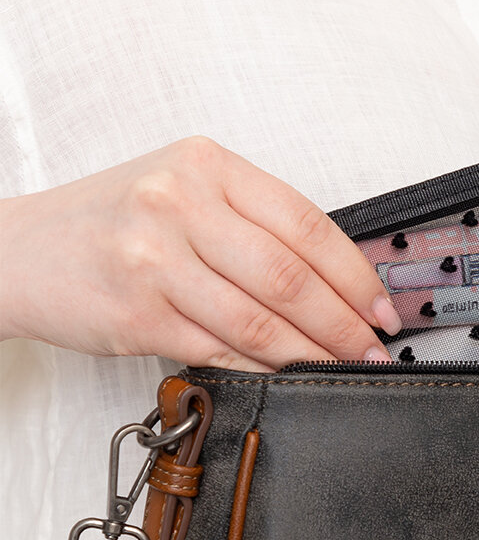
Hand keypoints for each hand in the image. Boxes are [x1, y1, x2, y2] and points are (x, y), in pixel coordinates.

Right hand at [0, 136, 401, 371]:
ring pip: (258, 319)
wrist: (20, 250)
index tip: (380, 305)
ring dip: (313, 352)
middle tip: (373, 346)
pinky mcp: (137, 314)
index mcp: (205, 165)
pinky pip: (219, 349)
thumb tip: (335, 276)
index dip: (354, 272)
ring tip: (343, 366)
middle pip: (288, 275)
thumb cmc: (110, 220)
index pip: (304, 222)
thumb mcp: (181, 189)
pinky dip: (264, 366)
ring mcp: (155, 260)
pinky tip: (288, 373)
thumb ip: (250, 219)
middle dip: (344, 321)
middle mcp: (180, 203)